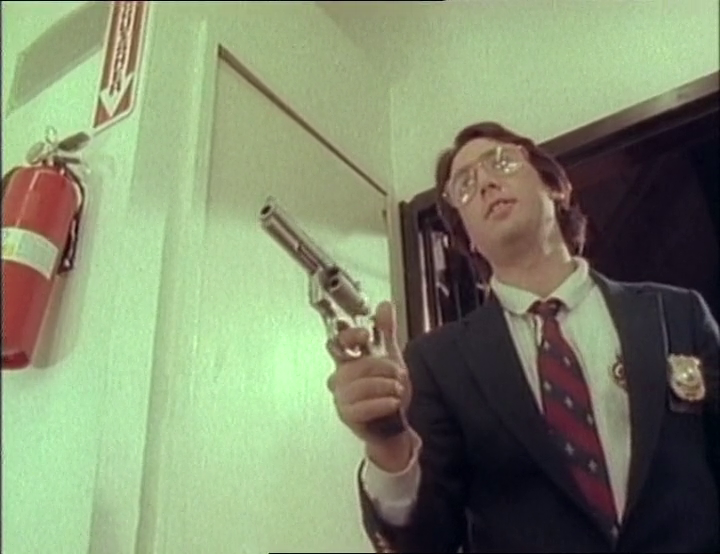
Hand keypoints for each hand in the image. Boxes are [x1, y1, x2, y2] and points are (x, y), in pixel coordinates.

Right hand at [326, 301, 412, 469]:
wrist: (392, 422)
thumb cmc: (386, 389)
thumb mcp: (389, 355)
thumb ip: (385, 330)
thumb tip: (384, 305)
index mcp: (346, 360)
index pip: (337, 342)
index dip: (349, 337)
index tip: (365, 335)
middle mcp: (340, 378)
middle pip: (355, 365)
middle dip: (382, 368)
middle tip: (398, 373)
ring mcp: (341, 397)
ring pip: (360, 386)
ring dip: (385, 386)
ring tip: (397, 390)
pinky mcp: (348, 416)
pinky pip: (361, 408)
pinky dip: (381, 403)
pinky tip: (393, 402)